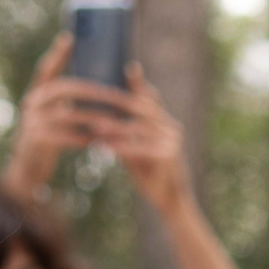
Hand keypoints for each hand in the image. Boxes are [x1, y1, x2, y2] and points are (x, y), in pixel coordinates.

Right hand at [8, 34, 100, 193]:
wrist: (27, 171)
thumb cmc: (48, 141)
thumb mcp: (52, 119)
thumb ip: (66, 105)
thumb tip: (100, 87)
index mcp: (36, 95)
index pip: (45, 69)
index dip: (58, 54)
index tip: (70, 37)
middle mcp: (31, 104)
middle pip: (64, 88)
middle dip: (92, 90)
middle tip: (115, 94)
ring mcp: (32, 123)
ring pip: (69, 114)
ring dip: (94, 116)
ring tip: (114, 119)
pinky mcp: (38, 142)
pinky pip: (67, 137)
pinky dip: (87, 138)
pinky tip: (102, 140)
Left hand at [96, 66, 195, 212]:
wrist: (170, 201)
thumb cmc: (149, 173)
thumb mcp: (135, 148)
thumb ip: (125, 132)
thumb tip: (100, 118)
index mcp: (164, 122)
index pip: (150, 97)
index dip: (139, 83)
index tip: (128, 67)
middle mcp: (171, 127)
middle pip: (143, 108)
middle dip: (118, 102)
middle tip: (96, 98)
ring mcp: (172, 141)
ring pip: (140, 128)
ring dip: (116, 126)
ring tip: (95, 126)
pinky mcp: (170, 157)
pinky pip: (142, 148)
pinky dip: (123, 147)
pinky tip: (107, 148)